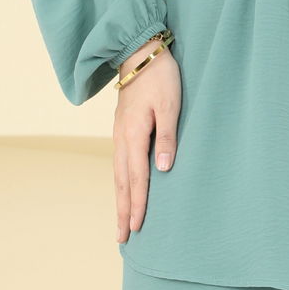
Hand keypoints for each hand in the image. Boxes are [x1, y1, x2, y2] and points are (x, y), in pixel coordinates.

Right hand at [113, 37, 180, 243]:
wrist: (140, 51)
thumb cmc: (160, 76)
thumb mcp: (170, 104)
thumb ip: (167, 137)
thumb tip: (163, 169)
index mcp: (134, 134)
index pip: (137, 178)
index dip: (137, 204)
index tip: (136, 228)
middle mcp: (122, 137)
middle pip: (122, 182)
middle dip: (122, 210)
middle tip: (122, 238)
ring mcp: (119, 132)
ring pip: (118, 173)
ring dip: (119, 198)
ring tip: (120, 220)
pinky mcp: (121, 127)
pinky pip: (119, 162)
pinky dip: (120, 181)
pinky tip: (123, 187)